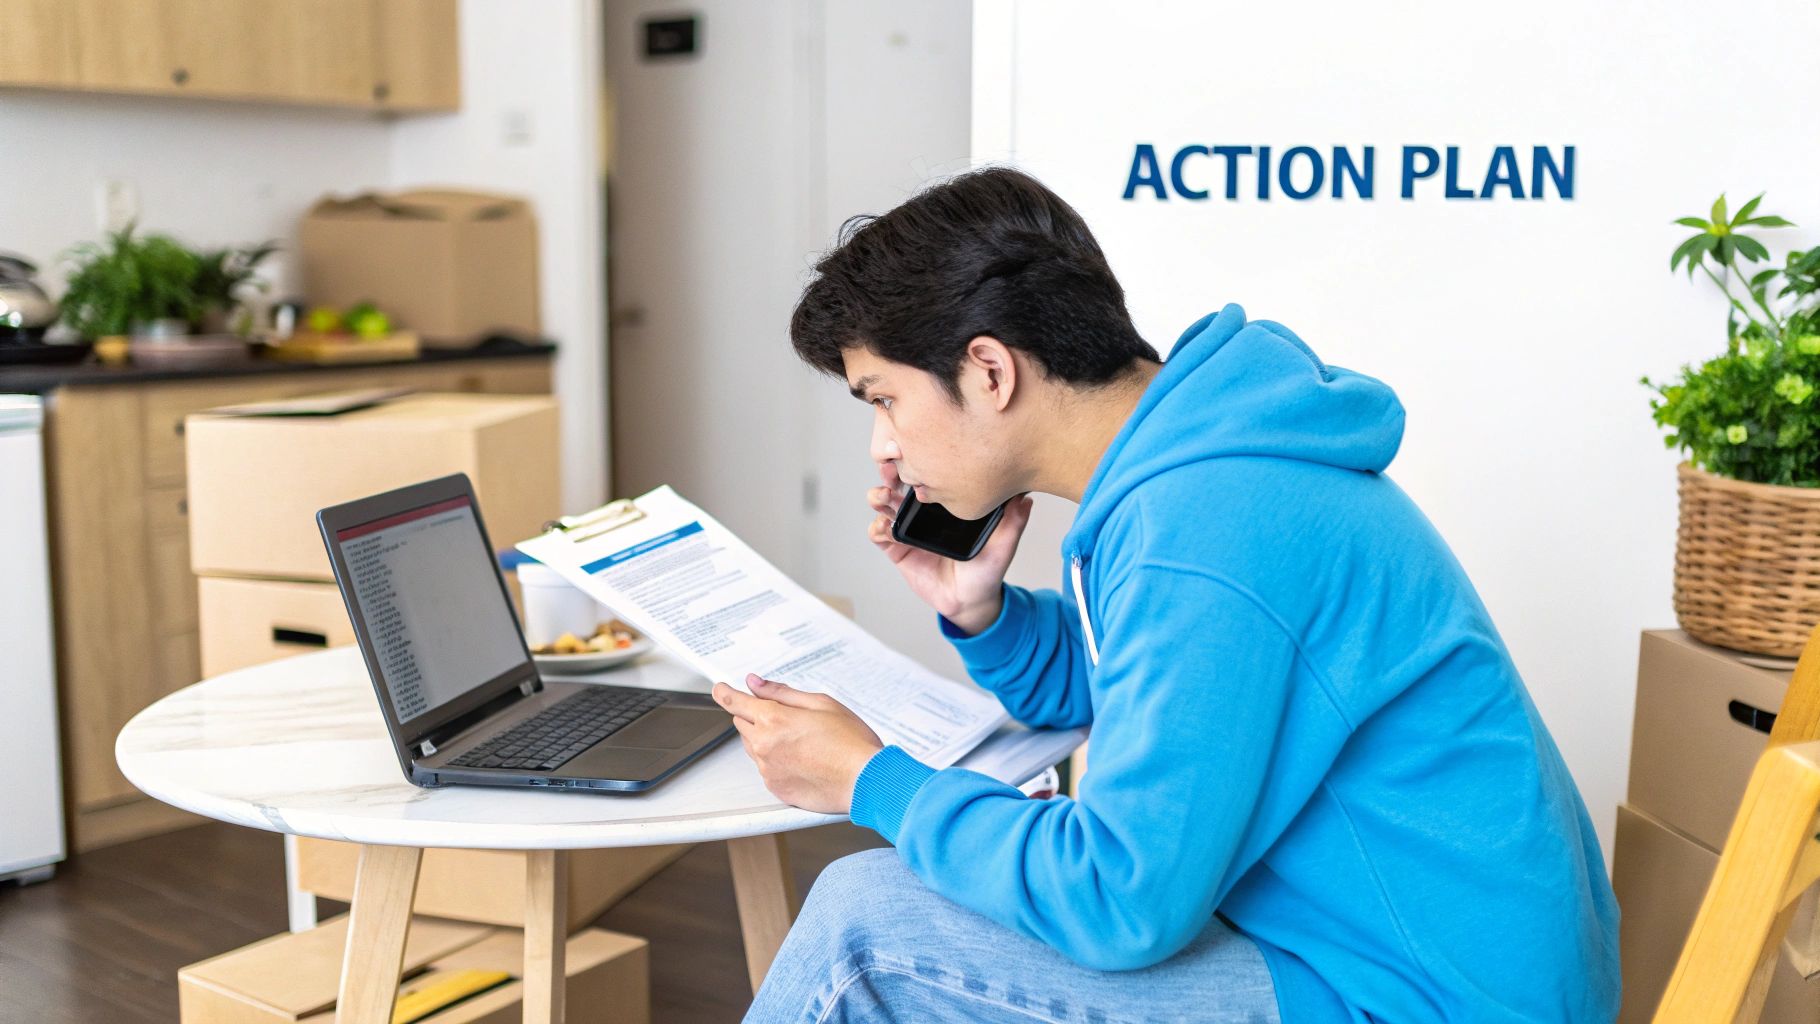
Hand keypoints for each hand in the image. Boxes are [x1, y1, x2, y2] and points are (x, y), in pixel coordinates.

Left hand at [711, 674, 883, 813]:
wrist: (865, 780)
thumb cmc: (850, 742)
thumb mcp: (821, 703)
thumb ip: (783, 692)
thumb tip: (756, 683)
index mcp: (773, 719)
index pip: (735, 702)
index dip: (725, 693)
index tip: (719, 689)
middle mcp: (763, 745)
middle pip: (743, 724)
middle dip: (756, 716)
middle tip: (785, 717)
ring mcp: (767, 769)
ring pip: (753, 747)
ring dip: (766, 739)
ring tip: (802, 741)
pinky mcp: (775, 788)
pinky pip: (766, 768)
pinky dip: (777, 761)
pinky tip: (804, 760)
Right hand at [866, 460, 1034, 634]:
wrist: (970, 601)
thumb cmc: (986, 570)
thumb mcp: (1002, 545)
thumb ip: (1013, 523)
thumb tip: (1026, 497)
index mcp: (946, 504)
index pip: (929, 476)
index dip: (919, 462)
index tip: (917, 453)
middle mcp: (925, 512)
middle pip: (900, 484)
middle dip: (890, 472)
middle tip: (891, 470)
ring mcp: (909, 529)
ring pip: (884, 505)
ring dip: (879, 497)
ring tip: (884, 498)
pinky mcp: (897, 549)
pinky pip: (879, 534)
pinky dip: (877, 528)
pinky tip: (886, 529)